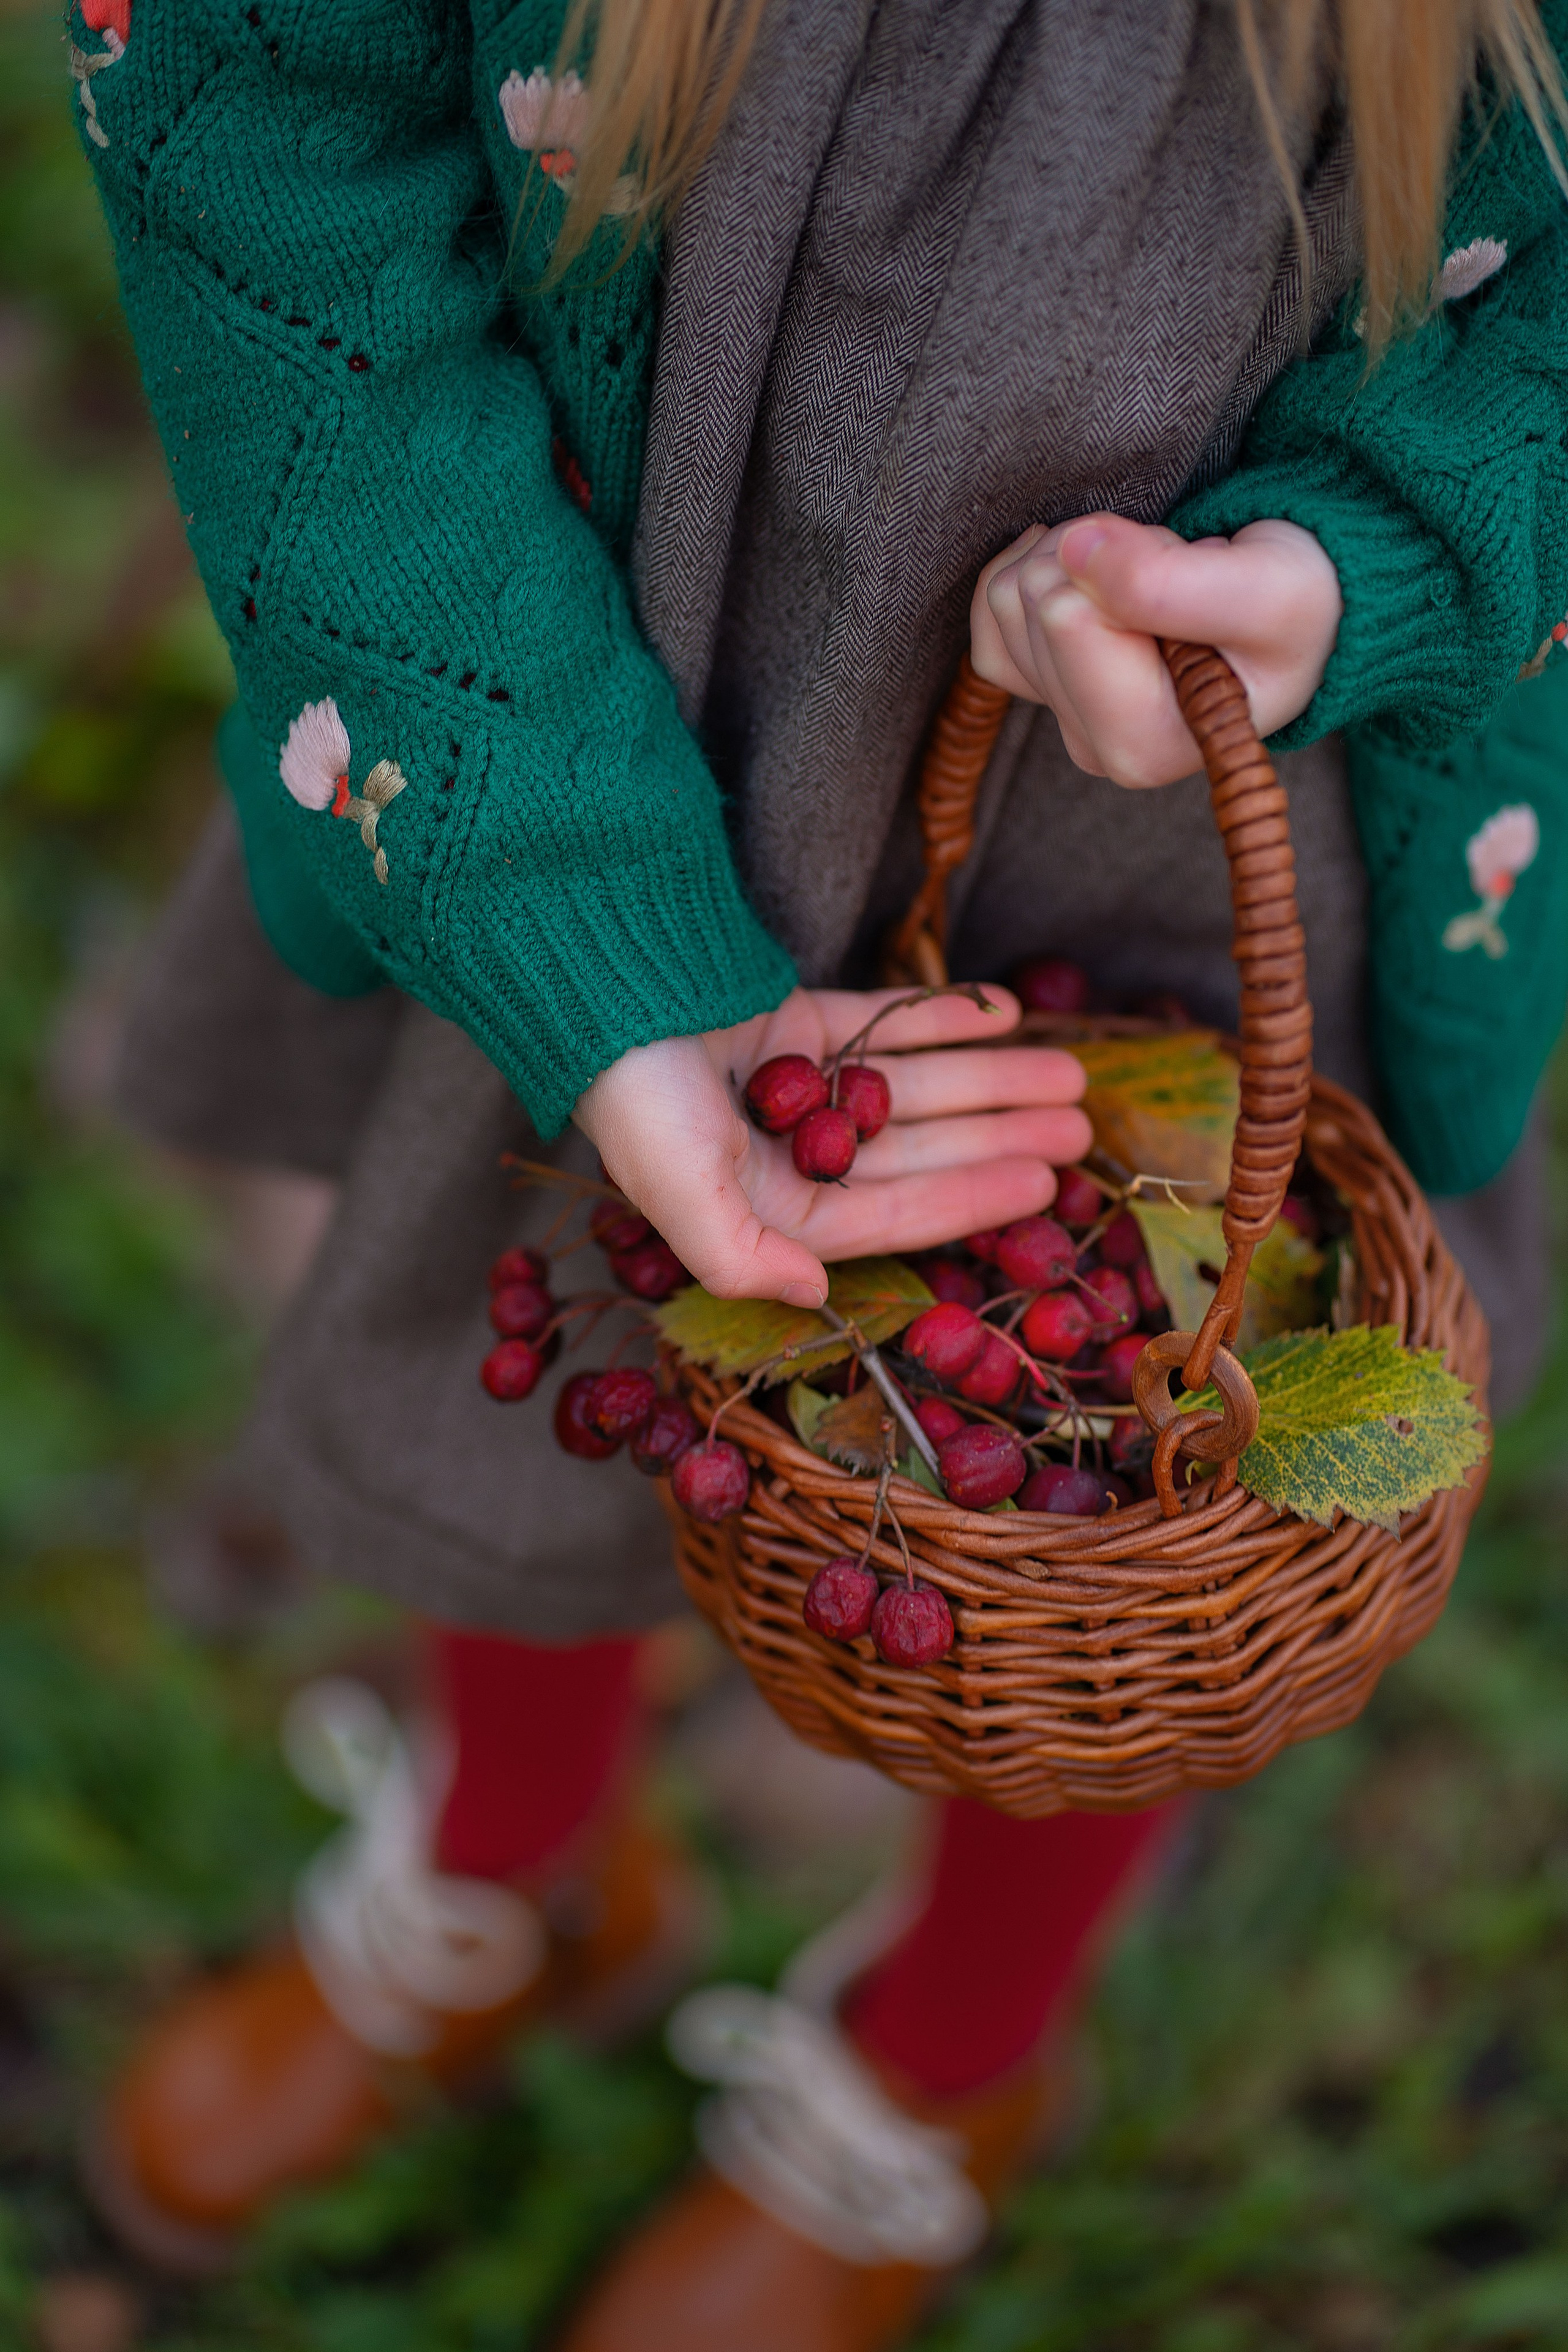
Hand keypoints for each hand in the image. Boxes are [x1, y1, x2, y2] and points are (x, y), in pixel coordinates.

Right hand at [574, 986, 1091, 1306]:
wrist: (596, 983)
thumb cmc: (634, 1101)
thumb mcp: (681, 1197)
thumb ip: (745, 1261)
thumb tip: (821, 1294)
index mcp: (761, 1207)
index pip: (891, 1213)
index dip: (970, 1201)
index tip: (1044, 1186)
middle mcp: (784, 1153)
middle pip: (918, 1151)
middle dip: (998, 1137)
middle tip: (1080, 1124)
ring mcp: (793, 1084)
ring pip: (915, 1087)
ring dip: (989, 1080)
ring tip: (1065, 1073)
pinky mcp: (792, 1020)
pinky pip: (884, 1022)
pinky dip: (942, 1016)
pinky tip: (1004, 1013)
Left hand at [970, 513, 1341, 787]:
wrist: (1301, 610)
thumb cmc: (1297, 609)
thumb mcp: (1270, 591)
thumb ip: (1171, 584)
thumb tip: (1075, 551)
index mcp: (1144, 745)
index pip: (1065, 616)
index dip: (1128, 562)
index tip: (1191, 575)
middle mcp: (1094, 747)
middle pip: (1032, 602)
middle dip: (1102, 559)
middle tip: (1177, 574)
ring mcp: (1063, 716)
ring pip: (1005, 598)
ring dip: (1079, 557)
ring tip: (1154, 578)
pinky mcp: (1040, 681)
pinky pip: (990, 609)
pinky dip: (1038, 563)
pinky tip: (1093, 568)